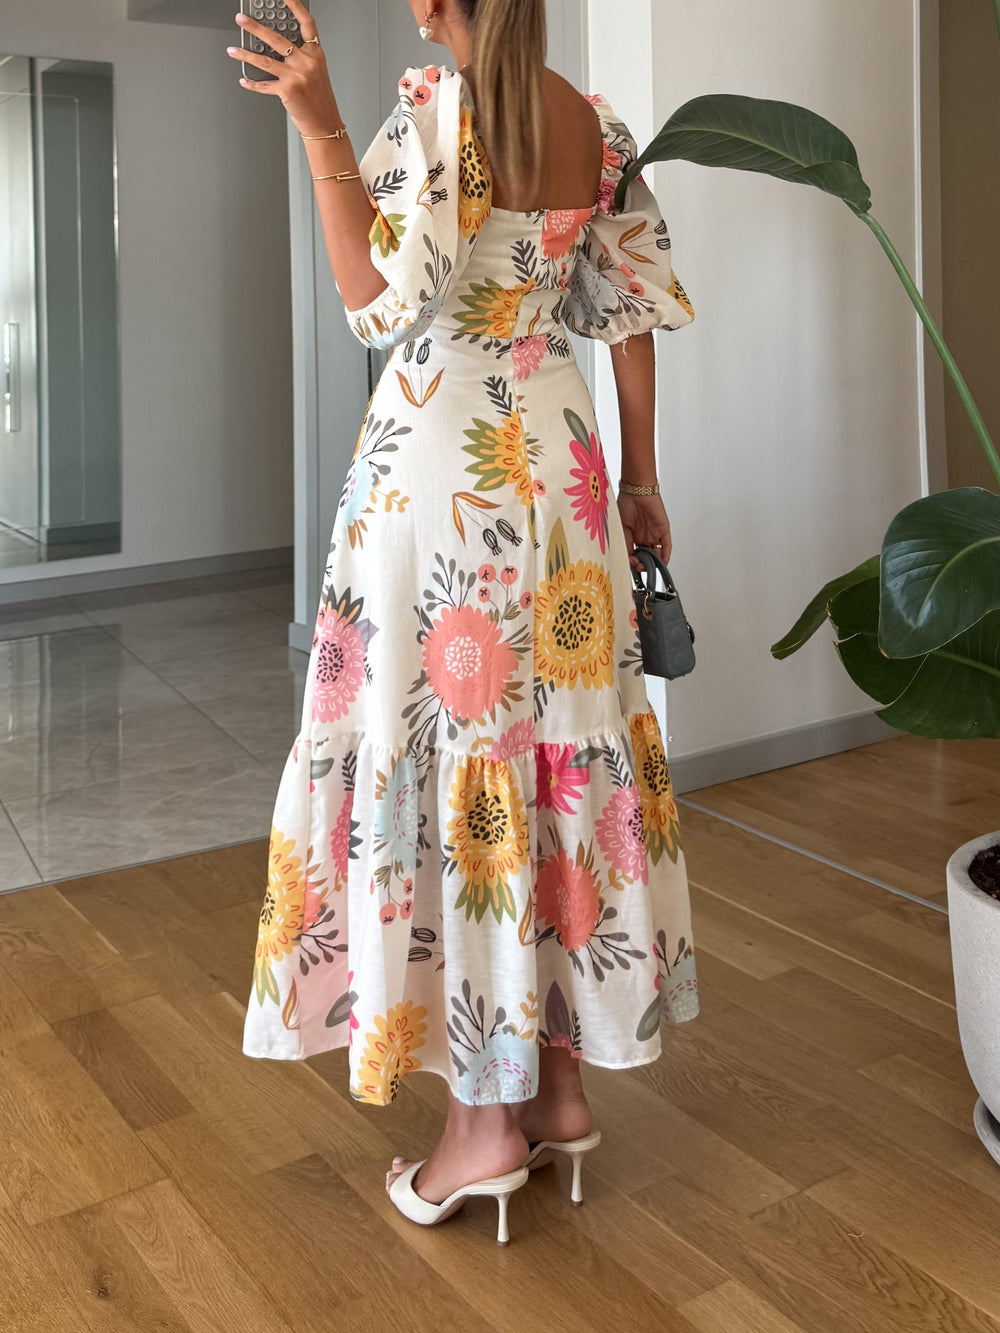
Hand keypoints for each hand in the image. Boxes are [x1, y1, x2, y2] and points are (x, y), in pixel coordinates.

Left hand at [229, 0, 340, 136]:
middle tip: (241, 19)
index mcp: (315, 54)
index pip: (306, 23)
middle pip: (277, 38)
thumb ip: (299, 58)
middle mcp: (306, 62)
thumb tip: (272, 48)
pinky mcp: (287, 91)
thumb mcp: (315, 73)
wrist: (325, 124)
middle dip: (255, 27)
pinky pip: (264, 85)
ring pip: (265, 60)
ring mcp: (296, 76)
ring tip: (233, 49)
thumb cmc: (319, 99)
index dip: (295, 6)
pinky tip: (244, 79)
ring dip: (245, 54)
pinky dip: (252, 83)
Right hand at [617, 491, 671, 571]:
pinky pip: (666, 546)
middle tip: (638, 566)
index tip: (630, 565)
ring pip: (656, 554)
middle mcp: (645, 537)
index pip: (635, 555)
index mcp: (634, 537)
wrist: (636, 491)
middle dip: (642, 565)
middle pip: (646, 557)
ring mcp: (655, 534)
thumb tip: (627, 558)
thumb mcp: (621, 528)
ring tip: (647, 566)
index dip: (633, 562)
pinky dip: (665, 556)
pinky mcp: (664, 530)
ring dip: (653, 563)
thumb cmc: (626, 504)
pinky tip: (662, 563)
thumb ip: (625, 544)